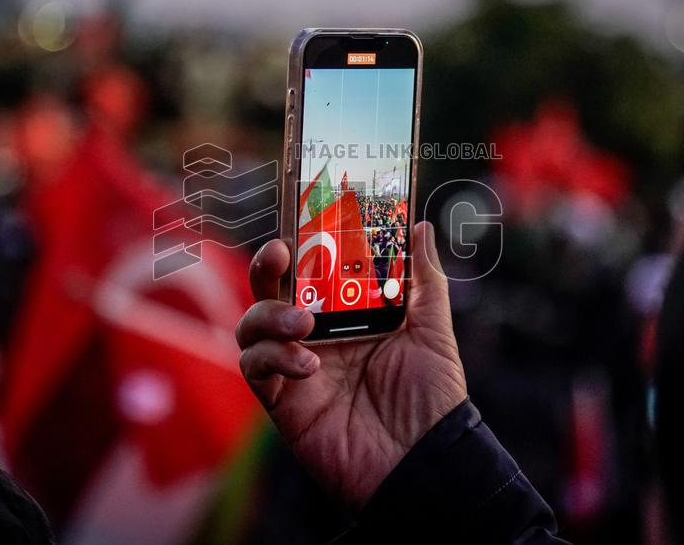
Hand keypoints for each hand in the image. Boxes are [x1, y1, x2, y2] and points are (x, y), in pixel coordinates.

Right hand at [237, 221, 467, 510]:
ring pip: (252, 325)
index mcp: (347, 315)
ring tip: (304, 323)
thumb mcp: (431, 330)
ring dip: (269, 314)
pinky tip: (309, 364)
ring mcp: (294, 366)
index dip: (302, 243)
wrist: (422, 462)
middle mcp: (315, 336)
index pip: (312, 270)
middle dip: (268, 266)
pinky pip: (256, 368)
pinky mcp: (282, 400)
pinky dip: (273, 358)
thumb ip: (423, 279)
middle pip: (271, 289)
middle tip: (282, 253)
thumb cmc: (432, 398)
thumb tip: (420, 226)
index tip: (303, 220)